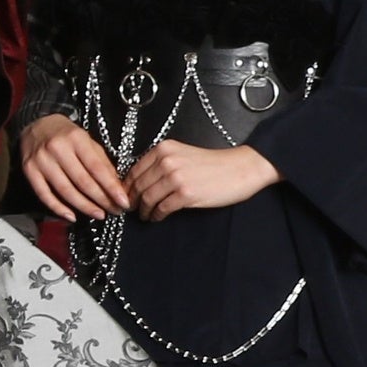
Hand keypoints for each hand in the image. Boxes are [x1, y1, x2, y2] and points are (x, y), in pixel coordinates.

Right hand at [19, 115, 129, 220]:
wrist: (36, 124)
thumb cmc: (65, 134)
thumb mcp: (87, 140)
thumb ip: (101, 161)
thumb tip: (115, 186)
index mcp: (76, 138)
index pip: (97, 168)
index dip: (111, 187)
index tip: (123, 201)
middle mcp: (57, 149)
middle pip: (83, 181)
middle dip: (101, 199)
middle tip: (114, 210)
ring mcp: (42, 161)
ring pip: (66, 190)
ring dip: (84, 206)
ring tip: (98, 214)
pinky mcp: (30, 171)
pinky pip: (45, 194)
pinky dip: (59, 208)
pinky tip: (71, 216)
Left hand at [126, 139, 279, 219]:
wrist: (240, 168)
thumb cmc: (213, 164)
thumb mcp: (182, 155)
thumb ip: (161, 164)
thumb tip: (139, 182)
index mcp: (163, 149)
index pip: (134, 171)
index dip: (127, 187)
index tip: (125, 197)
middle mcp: (167, 161)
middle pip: (137, 186)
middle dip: (132, 201)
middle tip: (132, 209)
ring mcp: (175, 177)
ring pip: (147, 198)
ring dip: (143, 210)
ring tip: (145, 215)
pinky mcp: (185, 194)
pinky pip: (161, 209)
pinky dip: (156, 215)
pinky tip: (157, 217)